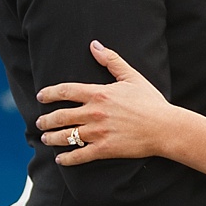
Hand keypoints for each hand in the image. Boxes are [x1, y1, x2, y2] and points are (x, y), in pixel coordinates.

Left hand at [36, 42, 177, 163]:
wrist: (165, 128)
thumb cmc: (151, 102)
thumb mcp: (132, 77)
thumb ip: (112, 60)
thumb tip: (94, 45)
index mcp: (99, 94)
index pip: (65, 91)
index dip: (49, 94)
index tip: (41, 96)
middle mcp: (94, 113)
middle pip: (61, 116)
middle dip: (46, 120)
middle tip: (40, 122)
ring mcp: (98, 132)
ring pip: (66, 136)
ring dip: (52, 138)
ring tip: (46, 138)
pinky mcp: (105, 149)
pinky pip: (80, 155)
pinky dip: (67, 158)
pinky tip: (60, 159)